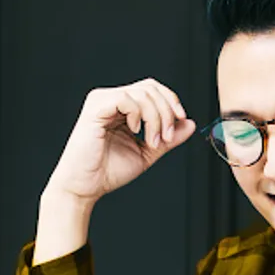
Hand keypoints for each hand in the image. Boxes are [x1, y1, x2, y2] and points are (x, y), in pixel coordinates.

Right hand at [43, 79, 195, 206]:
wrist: (86, 186)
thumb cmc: (109, 171)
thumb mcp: (147, 152)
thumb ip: (168, 139)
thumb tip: (189, 123)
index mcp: (122, 108)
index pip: (152, 90)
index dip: (171, 101)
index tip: (181, 120)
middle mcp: (112, 99)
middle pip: (150, 87)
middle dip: (167, 111)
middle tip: (167, 137)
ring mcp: (102, 101)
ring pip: (142, 93)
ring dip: (156, 118)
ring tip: (152, 142)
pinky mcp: (96, 107)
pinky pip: (126, 99)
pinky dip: (139, 115)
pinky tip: (135, 132)